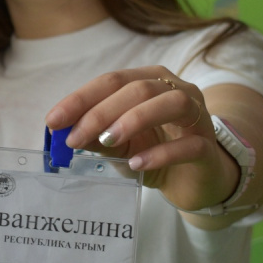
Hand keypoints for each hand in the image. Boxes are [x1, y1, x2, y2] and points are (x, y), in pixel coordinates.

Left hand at [45, 66, 236, 212]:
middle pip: (137, 89)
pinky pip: (188, 144)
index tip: (53, 121)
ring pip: (169, 103)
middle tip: (73, 139)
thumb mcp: (118, 144)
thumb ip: (95, 135)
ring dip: (132, 120)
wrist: (193, 181)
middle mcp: (175, 90)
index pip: (111, 81)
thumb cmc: (153, 152)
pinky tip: (137, 163)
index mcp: (149, 81)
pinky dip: (160, 152)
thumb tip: (64, 131)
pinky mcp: (208, 147)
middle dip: (100, 113)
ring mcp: (197, 116)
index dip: (80, 99)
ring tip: (106, 141)